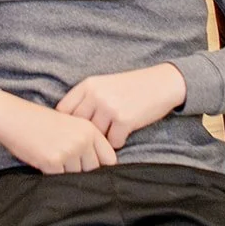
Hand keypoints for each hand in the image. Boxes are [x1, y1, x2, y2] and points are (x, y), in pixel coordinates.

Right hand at [0, 91, 117, 173]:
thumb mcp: (71, 125)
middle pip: (94, 170)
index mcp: (89, 129)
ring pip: (77, 176)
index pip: (109, 159)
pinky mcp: (53, 161)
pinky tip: (44, 161)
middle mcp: (82, 139)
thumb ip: (87, 142)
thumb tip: (100, 169)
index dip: (101, 166)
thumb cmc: (41, 123)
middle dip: (82, 171)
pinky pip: (60, 178)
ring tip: (53, 159)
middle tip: (65, 163)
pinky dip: (52, 174)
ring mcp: (69, 151)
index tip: (90, 167)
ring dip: (66, 173)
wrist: (14, 117)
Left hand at [55, 64, 186, 148]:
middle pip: (78, 126)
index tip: (75, 129)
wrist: (161, 83)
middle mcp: (95, 95)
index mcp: (88, 85)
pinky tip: (126, 131)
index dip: (68, 123)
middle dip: (86, 133)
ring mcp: (109, 108)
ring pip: (95, 136)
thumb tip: (66, 125)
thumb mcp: (102, 85)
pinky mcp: (124, 120)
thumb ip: (85, 100)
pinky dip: (119, 141)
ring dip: (104, 138)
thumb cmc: (130, 87)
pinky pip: (113, 142)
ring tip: (114, 129)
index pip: (63, 110)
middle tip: (97, 135)